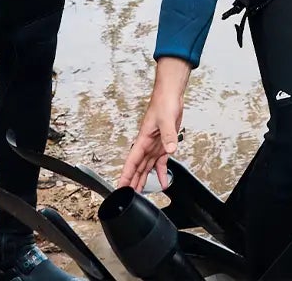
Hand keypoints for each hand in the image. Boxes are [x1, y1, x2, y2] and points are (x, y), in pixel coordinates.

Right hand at [120, 58, 191, 191]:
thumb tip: (170, 150)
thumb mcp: (167, 120)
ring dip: (144, 180)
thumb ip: (168, 136)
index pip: (132, 162)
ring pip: (147, 167)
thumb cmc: (164, 103)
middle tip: (128, 198)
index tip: (120, 187)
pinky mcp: (163, 144)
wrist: (171, 95)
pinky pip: (160, 162)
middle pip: (138, 168)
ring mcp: (154, 145)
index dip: (126, 176)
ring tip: (141, 195)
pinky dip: (162, 173)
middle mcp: (147, 145)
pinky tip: (163, 182)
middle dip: (133, 182)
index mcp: (143, 140)